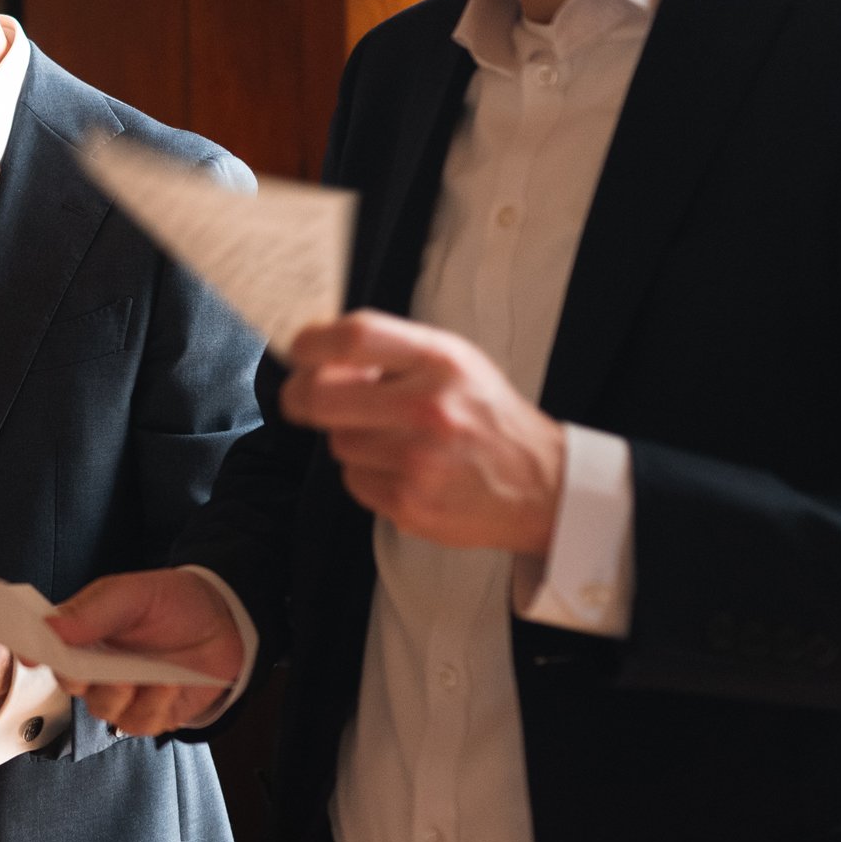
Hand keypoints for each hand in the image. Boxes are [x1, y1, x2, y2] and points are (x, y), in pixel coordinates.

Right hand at [46, 568, 240, 737]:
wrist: (224, 624)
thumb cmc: (171, 602)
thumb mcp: (132, 594)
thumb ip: (91, 611)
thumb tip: (49, 627)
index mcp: (80, 632)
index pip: (45, 646)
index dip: (33, 651)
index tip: (31, 653)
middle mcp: (94, 666)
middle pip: (69, 683)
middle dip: (88, 679)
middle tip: (112, 669)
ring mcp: (120, 694)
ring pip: (102, 708)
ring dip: (128, 693)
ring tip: (156, 673)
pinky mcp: (146, 715)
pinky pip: (137, 723)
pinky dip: (155, 704)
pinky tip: (171, 682)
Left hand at [283, 310, 565, 554]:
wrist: (541, 486)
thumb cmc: (486, 417)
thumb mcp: (453, 363)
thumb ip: (392, 352)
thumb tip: (318, 353)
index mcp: (441, 362)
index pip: (355, 337)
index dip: (311, 343)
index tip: (299, 351)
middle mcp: (430, 409)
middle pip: (321, 396)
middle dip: (300, 396)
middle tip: (302, 397)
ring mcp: (418, 462)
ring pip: (337, 441)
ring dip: (349, 437)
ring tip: (391, 438)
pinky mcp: (410, 504)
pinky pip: (353, 480)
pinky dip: (366, 474)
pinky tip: (402, 470)